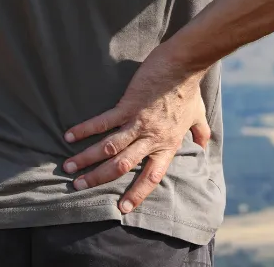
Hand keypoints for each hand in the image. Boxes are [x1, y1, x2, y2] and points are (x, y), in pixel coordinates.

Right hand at [62, 51, 210, 213]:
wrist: (183, 65)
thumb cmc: (189, 89)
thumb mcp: (197, 115)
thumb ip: (200, 132)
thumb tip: (204, 144)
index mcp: (167, 145)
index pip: (151, 176)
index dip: (137, 193)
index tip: (122, 209)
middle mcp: (151, 138)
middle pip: (121, 166)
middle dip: (98, 178)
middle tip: (79, 187)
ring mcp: (138, 123)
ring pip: (108, 148)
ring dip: (86, 159)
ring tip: (69, 168)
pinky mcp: (127, 106)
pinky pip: (103, 122)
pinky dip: (85, 130)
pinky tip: (70, 136)